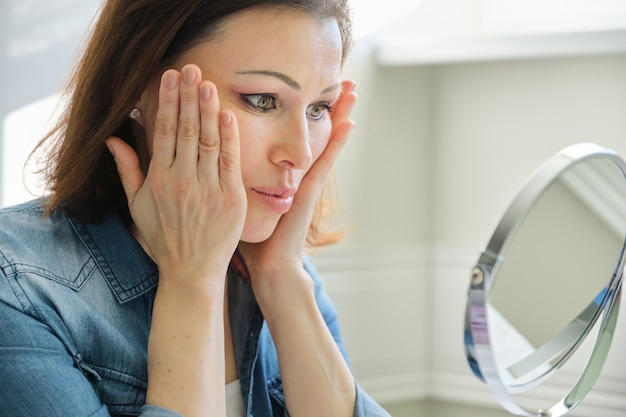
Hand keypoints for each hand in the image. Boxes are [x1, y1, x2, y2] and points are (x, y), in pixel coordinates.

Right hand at [106, 64, 246, 286]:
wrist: (192, 272)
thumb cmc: (163, 238)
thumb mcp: (137, 206)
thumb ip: (128, 170)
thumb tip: (112, 138)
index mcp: (159, 181)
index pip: (163, 132)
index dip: (167, 102)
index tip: (170, 78)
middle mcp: (183, 182)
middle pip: (186, 130)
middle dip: (188, 97)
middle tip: (191, 68)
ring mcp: (209, 190)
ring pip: (208, 141)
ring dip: (208, 110)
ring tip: (208, 83)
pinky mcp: (231, 199)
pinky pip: (230, 162)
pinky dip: (229, 138)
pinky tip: (228, 116)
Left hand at [238, 80, 356, 296]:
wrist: (270, 266)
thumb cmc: (255, 238)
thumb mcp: (245, 201)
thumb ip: (237, 181)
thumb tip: (216, 166)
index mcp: (285, 175)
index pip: (296, 137)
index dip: (304, 113)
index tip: (310, 87)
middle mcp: (299, 174)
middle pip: (315, 132)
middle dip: (328, 107)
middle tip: (342, 80)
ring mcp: (307, 183)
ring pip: (325, 141)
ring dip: (339, 116)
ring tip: (352, 91)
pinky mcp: (309, 193)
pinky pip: (325, 163)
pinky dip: (337, 144)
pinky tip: (348, 124)